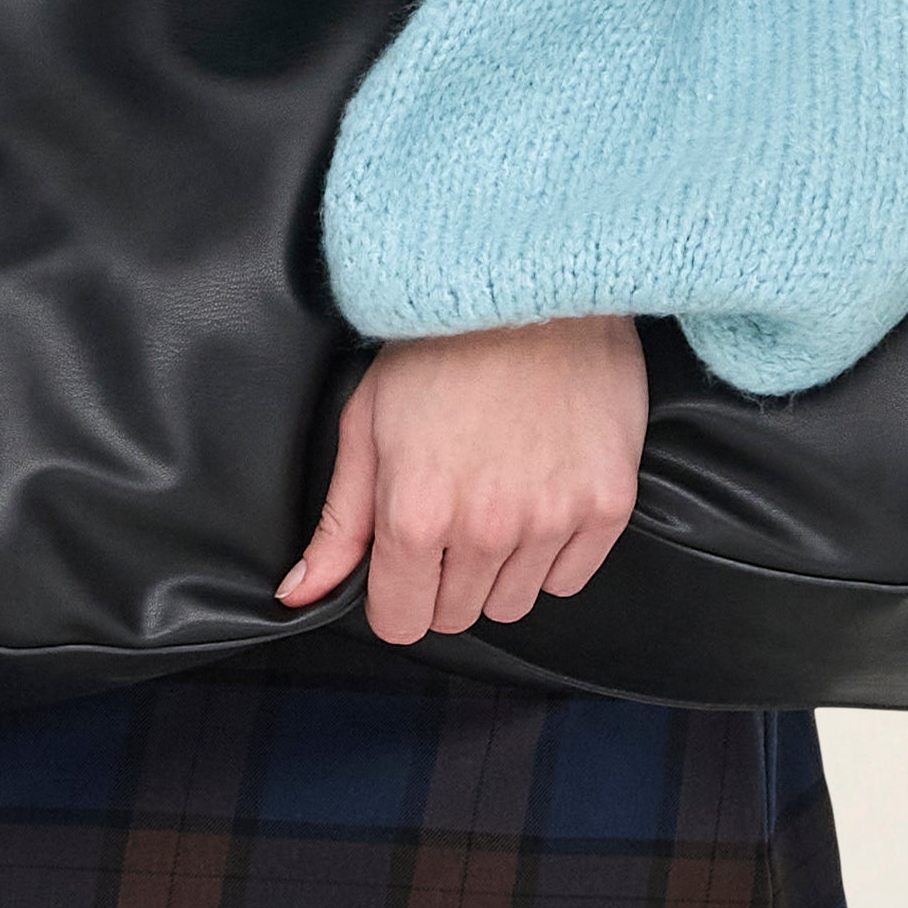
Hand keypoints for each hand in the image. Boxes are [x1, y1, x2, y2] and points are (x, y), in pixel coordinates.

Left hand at [275, 315, 648, 649]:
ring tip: (496, 499)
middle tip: (450, 517)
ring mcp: (553, 520)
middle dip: (443, 581)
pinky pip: (570, 579)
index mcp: (416, 513)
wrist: (533, 286)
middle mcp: (486, 529)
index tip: (402, 569)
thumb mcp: (366, 424)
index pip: (401, 622)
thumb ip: (340, 523)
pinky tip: (538, 498)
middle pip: (457, 616)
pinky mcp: (607, 505)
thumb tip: (300, 593)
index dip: (394, 599)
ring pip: (514, 603)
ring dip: (498, 570)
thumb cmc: (441, 344)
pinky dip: (552, 555)